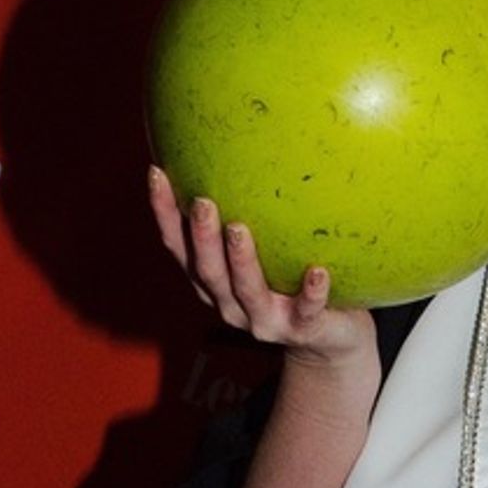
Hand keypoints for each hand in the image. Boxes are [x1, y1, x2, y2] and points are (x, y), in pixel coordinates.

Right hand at [147, 164, 373, 366]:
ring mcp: (266, 321)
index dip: (164, 214)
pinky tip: (319, 271)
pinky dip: (311, 292)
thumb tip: (242, 145)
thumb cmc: (294, 284)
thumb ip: (253, 214)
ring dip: (241, 261)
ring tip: (239, 229)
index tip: (157, 173)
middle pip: (207, 271)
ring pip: (248, 292)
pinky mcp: (303, 330)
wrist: (330, 341)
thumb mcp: (270, 252)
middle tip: (203, 202)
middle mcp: (232, 305)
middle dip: (201, 237)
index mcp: (216, 283)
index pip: (180, 247)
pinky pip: (308, 310)